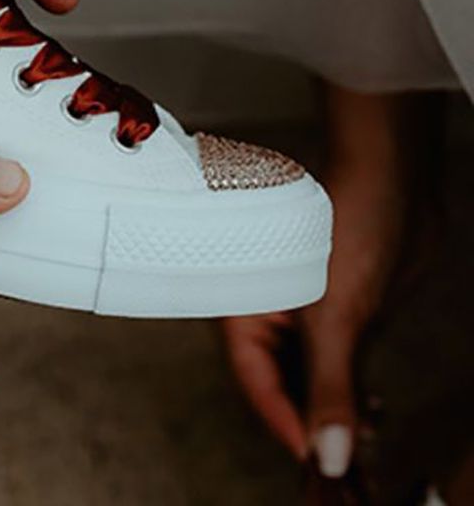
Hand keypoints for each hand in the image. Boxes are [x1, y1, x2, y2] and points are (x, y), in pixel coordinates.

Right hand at [222, 150, 404, 475]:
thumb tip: (327, 453)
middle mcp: (268, 311)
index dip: (284, 422)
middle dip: (308, 420)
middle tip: (340, 457)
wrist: (394, 181)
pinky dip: (351, 389)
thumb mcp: (338, 314)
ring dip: (333, 407)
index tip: (316, 458)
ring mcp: (304, 313)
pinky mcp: (338, 314)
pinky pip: (337, 362)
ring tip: (362, 438)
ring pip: (310, 376)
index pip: (255, 378)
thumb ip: (331, 385)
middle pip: (280, 383)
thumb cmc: (348, 221)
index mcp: (244, 303)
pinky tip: (372, 411)